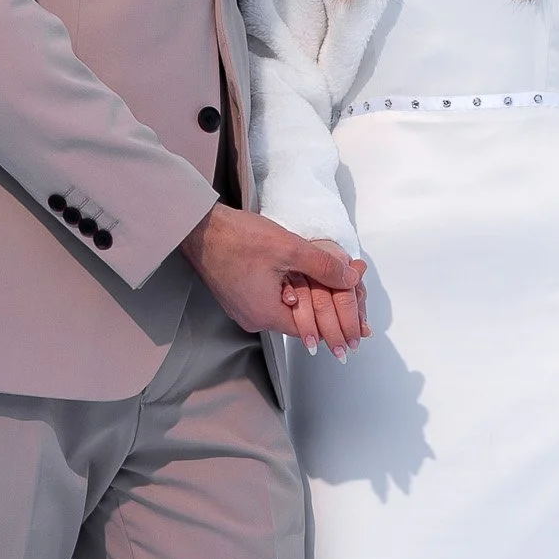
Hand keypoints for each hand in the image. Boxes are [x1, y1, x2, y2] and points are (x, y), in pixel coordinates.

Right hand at [181, 207, 369, 348]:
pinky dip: (290, 291)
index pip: (312, 330)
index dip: (338, 325)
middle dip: (327, 313)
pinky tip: (299, 277)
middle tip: (351, 305)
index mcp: (266, 314)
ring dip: (308, 299)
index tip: (360, 328)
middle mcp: (253, 318)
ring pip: (287, 309)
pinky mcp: (238, 295)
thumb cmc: (237, 238)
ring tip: (329, 286)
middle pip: (300, 322)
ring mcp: (243, 308)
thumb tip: (351, 279)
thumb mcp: (290, 248)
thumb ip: (324, 266)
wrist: (199, 228)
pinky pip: (271, 299)